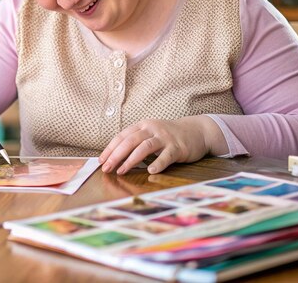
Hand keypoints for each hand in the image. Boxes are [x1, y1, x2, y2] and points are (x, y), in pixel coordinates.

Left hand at [98, 116, 225, 174]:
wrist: (196, 131)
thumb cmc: (169, 136)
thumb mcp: (151, 134)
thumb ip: (136, 143)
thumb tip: (116, 159)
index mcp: (143, 125)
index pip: (122, 136)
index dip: (110, 148)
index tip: (101, 161)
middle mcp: (152, 129)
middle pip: (130, 141)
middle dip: (116, 155)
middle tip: (107, 168)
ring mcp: (165, 137)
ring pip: (145, 147)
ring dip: (131, 160)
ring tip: (122, 171)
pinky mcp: (177, 147)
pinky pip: (166, 156)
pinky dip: (157, 163)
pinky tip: (150, 171)